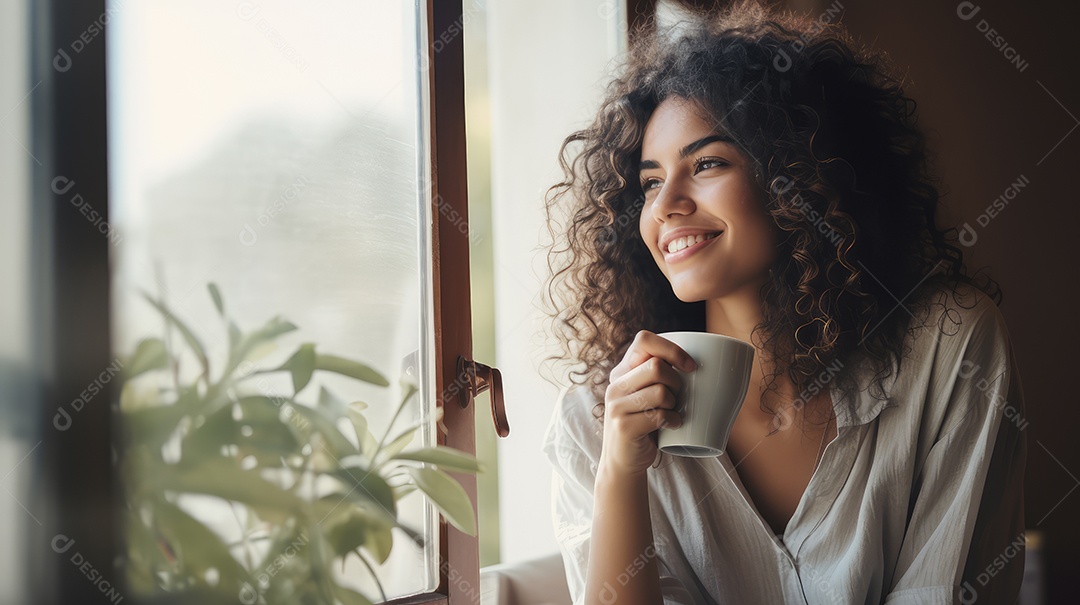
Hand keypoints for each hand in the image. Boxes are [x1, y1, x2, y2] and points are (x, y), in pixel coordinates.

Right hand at [599, 330, 696, 477]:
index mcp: (622, 371)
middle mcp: (616, 385)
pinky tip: (672, 426)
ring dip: (674, 404)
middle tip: (678, 397)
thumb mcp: (645, 395)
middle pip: (656, 366)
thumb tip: (706, 362)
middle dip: (677, 382)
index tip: (690, 366)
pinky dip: (673, 421)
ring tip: (671, 412)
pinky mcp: (624, 426)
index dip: (672, 349)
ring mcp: (616, 406)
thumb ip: (658, 376)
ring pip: (660, 391)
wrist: (623, 462)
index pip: (644, 340)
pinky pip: (659, 416)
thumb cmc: (645, 424)